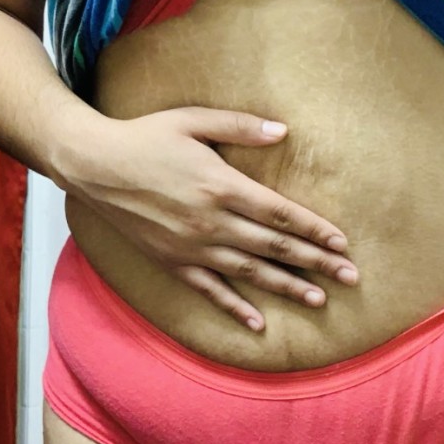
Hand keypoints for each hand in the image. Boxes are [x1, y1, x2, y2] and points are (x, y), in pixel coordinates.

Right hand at [62, 106, 357, 331]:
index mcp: (221, 185)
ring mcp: (191, 247)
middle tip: (351, 278)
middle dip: (316, 263)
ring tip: (319, 300)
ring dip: (287, 287)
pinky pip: (210, 290)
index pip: (280, 213)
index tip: (342, 243)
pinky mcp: (172, 262)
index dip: (315, 229)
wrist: (93, 165)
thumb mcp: (192, 120)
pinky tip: (258, 323)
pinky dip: (235, 308)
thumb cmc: (145, 136)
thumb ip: (240, 126)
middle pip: (274, 246)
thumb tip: (283, 130)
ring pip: (250, 272)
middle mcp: (211, 222)